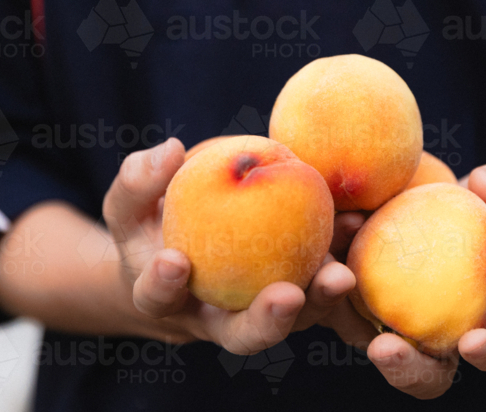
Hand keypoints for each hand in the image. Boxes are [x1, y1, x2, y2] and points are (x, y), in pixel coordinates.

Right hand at [102, 138, 355, 353]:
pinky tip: (355, 225)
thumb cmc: (151, 224)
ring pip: (295, 322)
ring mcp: (261, 312)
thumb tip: (169, 150)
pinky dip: (340, 260)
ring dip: (320, 301)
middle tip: (287, 296)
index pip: (160, 298)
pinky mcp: (297, 295)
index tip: (175, 261)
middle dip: (267, 321)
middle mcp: (216, 319)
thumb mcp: (130, 203)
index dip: (165, 284)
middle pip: (242, 335)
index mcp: (166, 298)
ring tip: (340, 275)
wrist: (185, 253)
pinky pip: (321, 286)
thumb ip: (139, 180)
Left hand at [318, 163, 485, 398]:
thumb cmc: (477, 209)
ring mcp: (385, 324)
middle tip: (385, 350)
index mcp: (483, 324)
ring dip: (344, 312)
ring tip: (339, 275)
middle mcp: (432, 340)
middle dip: (402, 370)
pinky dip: (330, 266)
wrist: (428, 205)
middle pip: (420, 374)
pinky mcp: (345, 298)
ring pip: (359, 335)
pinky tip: (343, 223)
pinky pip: (331, 292)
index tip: (474, 342)